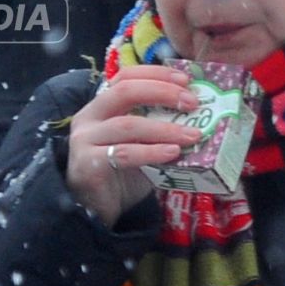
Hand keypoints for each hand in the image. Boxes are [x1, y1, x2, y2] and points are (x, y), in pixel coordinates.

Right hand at [64, 64, 202, 226]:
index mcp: (100, 106)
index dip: (156, 74)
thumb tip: (199, 118)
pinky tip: (173, 153)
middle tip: (192, 103)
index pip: (125, 76)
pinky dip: (152, 152)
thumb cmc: (120, 175)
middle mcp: (88, 118)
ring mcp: (85, 140)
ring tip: (193, 135)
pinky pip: (125, 154)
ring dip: (165, 129)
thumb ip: (158, 129)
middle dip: (162, 93)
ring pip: (128, 125)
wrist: (94, 211)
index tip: (186, 80)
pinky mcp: (88, 164)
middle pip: (125, 91)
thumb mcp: (140, 145)